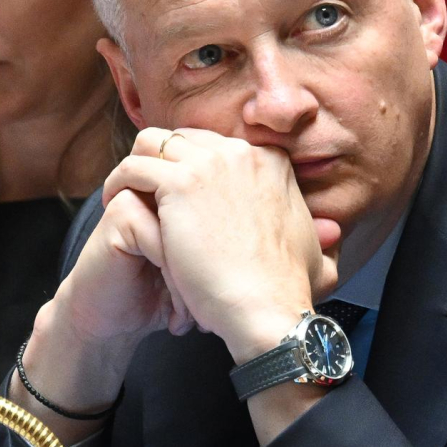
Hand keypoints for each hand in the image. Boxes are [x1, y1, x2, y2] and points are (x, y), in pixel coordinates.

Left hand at [102, 128, 341, 359]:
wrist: (266, 308)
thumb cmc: (286, 290)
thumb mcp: (313, 249)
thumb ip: (317, 231)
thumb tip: (331, 232)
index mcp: (271, 162)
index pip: (216, 144)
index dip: (192, 165)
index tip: (178, 192)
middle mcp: (242, 153)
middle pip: (183, 138)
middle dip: (162, 162)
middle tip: (145, 192)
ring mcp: (211, 164)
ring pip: (152, 142)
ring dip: (135, 166)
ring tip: (124, 195)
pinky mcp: (180, 184)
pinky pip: (133, 168)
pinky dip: (119, 184)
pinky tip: (115, 206)